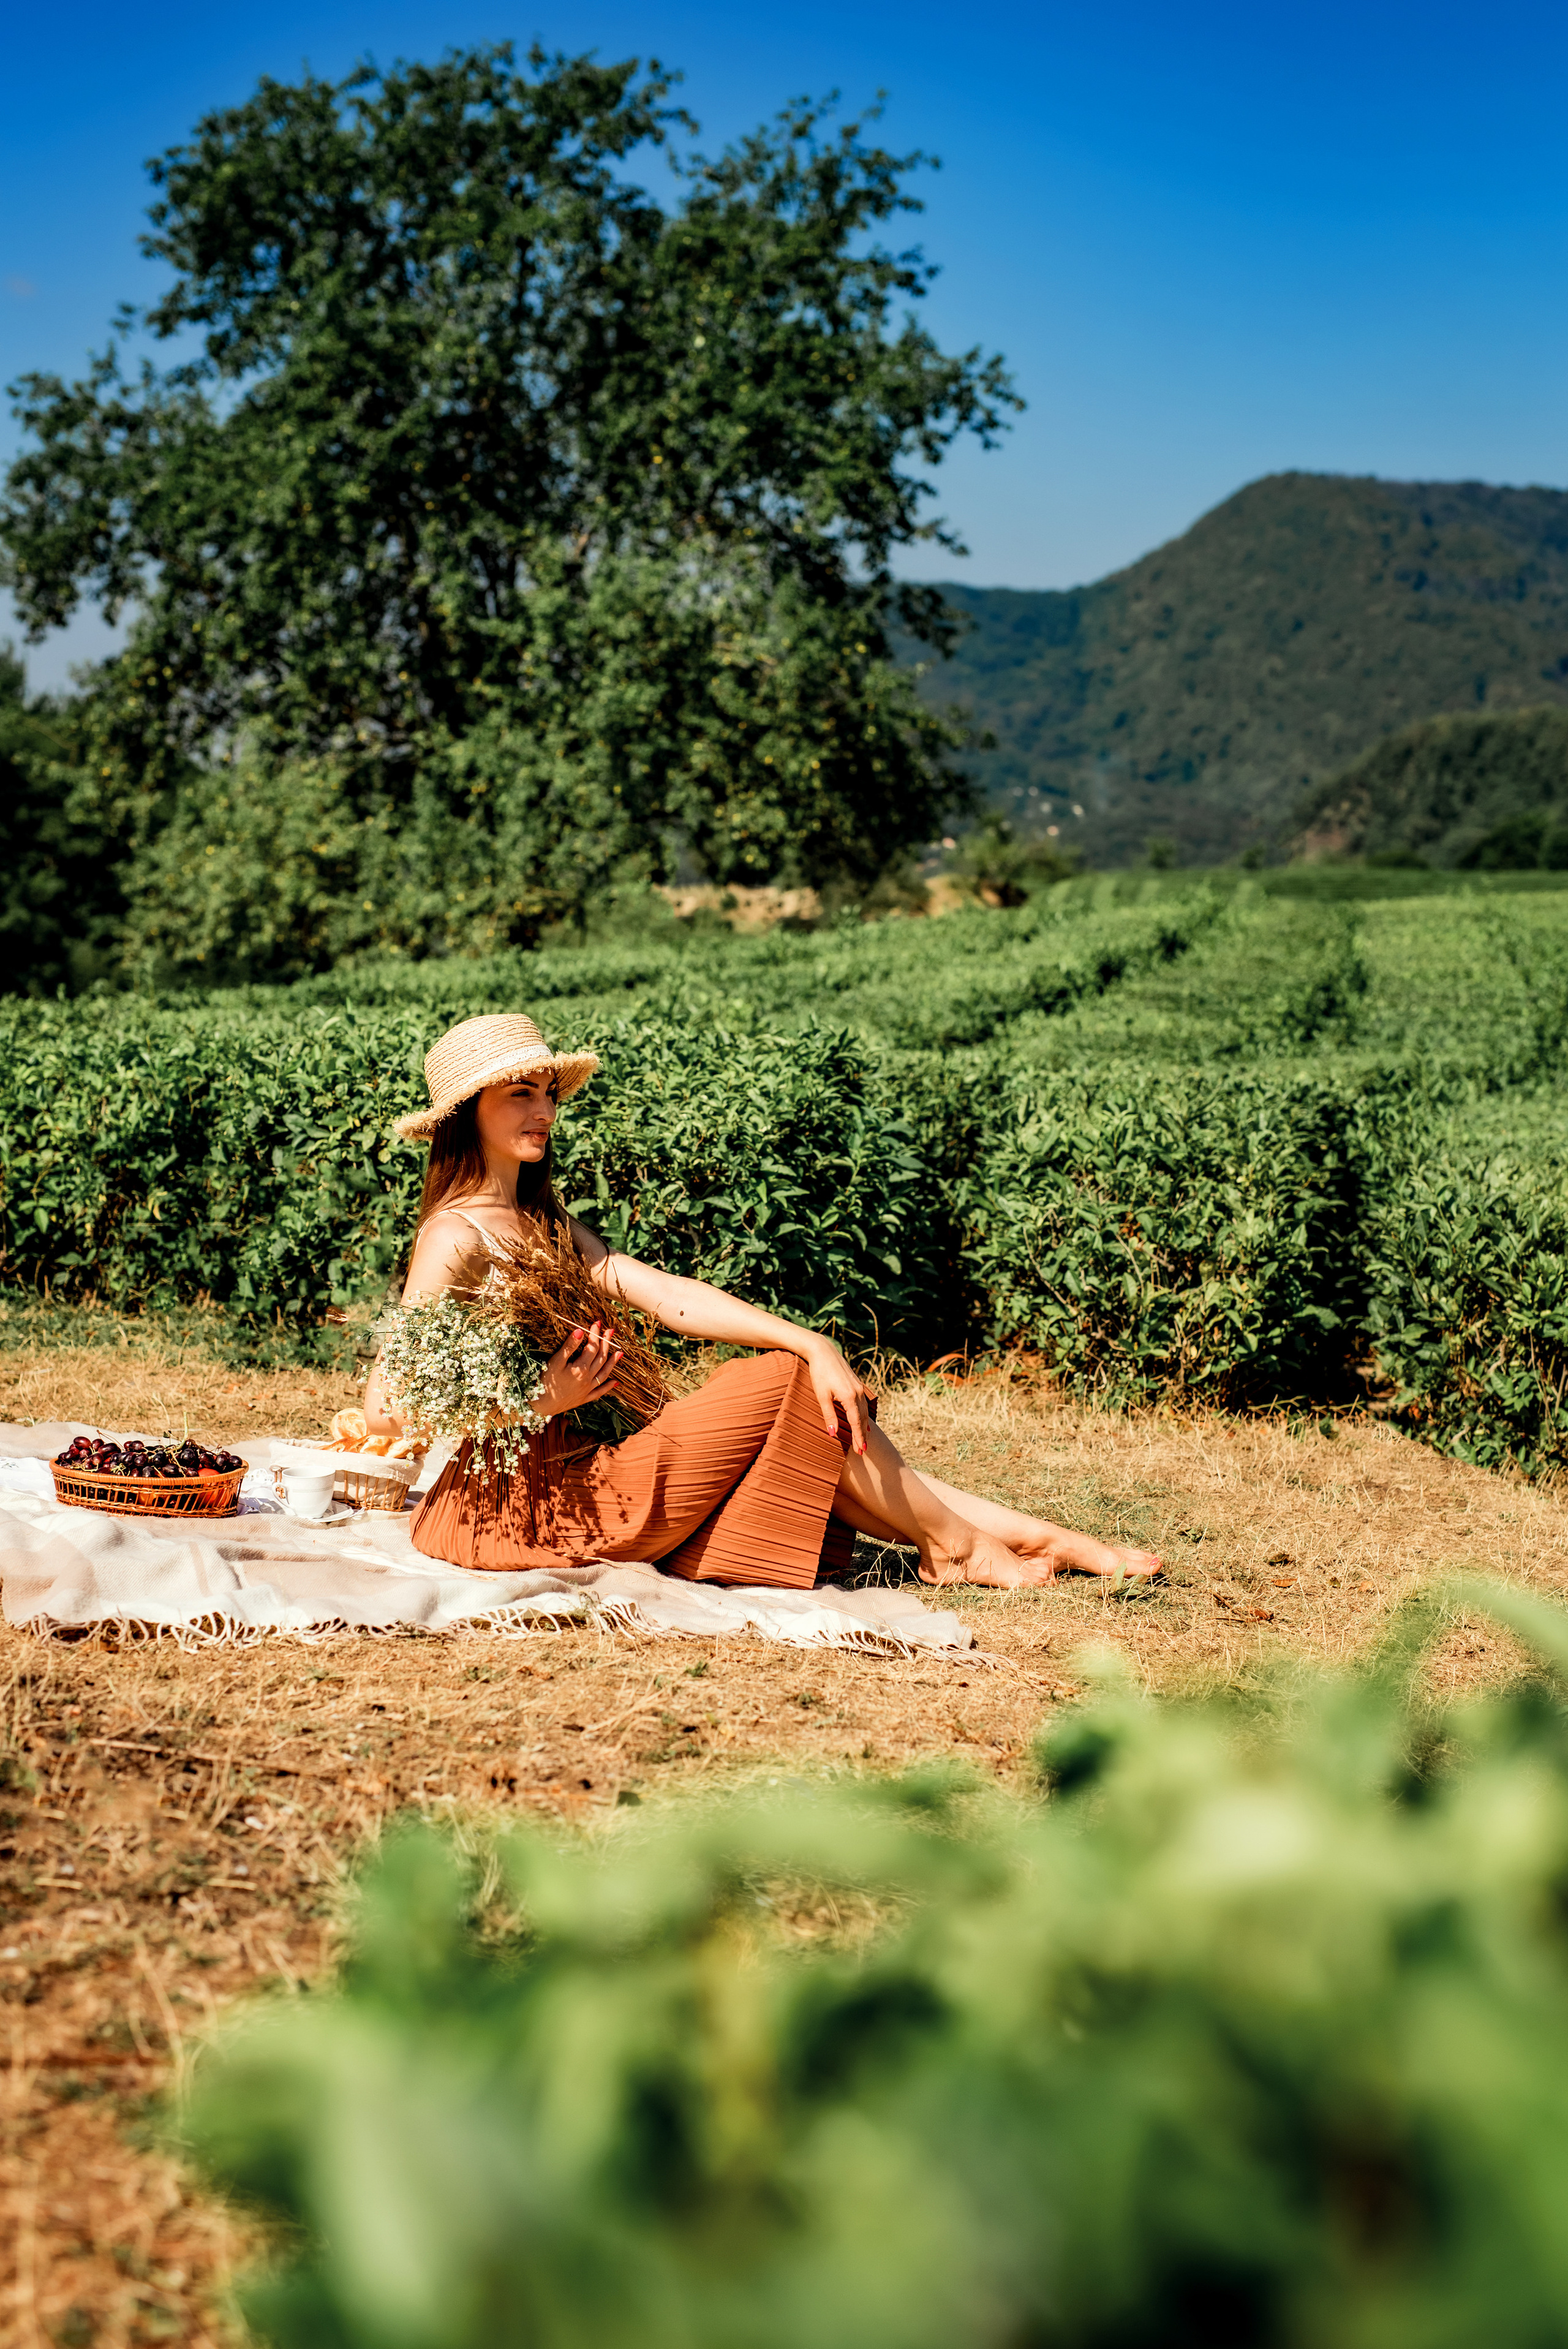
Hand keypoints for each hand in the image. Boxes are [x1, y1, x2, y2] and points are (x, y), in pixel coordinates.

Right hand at [536, 1323, 622, 1418]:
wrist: (540, 1406)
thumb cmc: (545, 1382)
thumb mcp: (555, 1362)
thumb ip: (569, 1346)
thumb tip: (580, 1331)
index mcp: (581, 1368)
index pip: (592, 1347)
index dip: (595, 1334)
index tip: (597, 1324)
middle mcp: (588, 1379)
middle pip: (601, 1358)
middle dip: (606, 1343)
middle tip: (610, 1331)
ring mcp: (587, 1390)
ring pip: (604, 1373)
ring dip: (612, 1362)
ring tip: (620, 1353)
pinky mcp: (584, 1399)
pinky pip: (600, 1392)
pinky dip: (608, 1387)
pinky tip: (616, 1382)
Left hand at [804, 1336, 874, 1456]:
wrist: (823, 1351)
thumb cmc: (819, 1373)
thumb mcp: (821, 1396)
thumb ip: (829, 1415)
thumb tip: (833, 1434)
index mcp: (850, 1397)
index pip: (856, 1423)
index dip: (858, 1438)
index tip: (860, 1451)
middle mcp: (857, 1393)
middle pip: (862, 1419)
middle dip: (862, 1436)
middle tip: (862, 1451)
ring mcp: (859, 1388)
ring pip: (864, 1411)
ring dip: (864, 1427)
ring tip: (864, 1440)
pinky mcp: (857, 1384)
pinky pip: (863, 1404)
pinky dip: (864, 1415)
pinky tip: (863, 1421)